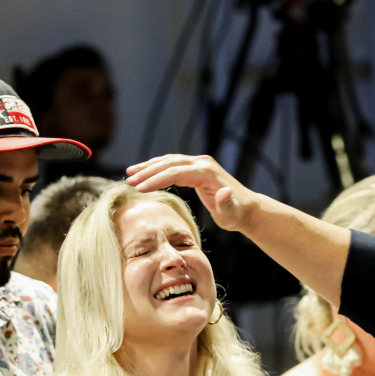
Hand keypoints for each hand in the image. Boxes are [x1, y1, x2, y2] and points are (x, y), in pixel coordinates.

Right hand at [126, 154, 258, 232]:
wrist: (245, 207)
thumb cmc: (236, 214)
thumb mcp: (231, 214)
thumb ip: (226, 204)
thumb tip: (225, 192)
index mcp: (207, 172)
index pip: (176, 173)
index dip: (156, 180)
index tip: (139, 189)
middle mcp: (202, 163)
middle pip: (169, 163)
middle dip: (148, 172)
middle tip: (129, 182)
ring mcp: (199, 163)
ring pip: (169, 160)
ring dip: (149, 166)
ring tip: (130, 174)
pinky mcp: (196, 167)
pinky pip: (173, 163)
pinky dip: (157, 166)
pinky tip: (144, 172)